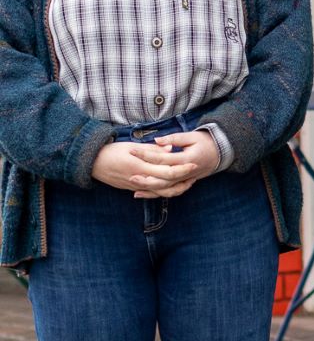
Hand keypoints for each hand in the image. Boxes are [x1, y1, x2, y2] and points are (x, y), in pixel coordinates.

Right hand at [91, 131, 220, 198]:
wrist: (91, 163)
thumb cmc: (111, 151)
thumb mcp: (131, 147)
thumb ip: (152, 150)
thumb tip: (170, 149)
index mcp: (140, 168)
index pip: (166, 172)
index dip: (182, 169)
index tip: (194, 163)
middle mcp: (139, 180)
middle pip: (166, 184)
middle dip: (183, 179)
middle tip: (195, 173)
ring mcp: (136, 186)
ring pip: (160, 192)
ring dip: (175, 188)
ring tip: (187, 181)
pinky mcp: (132, 188)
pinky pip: (151, 193)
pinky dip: (163, 191)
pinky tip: (171, 187)